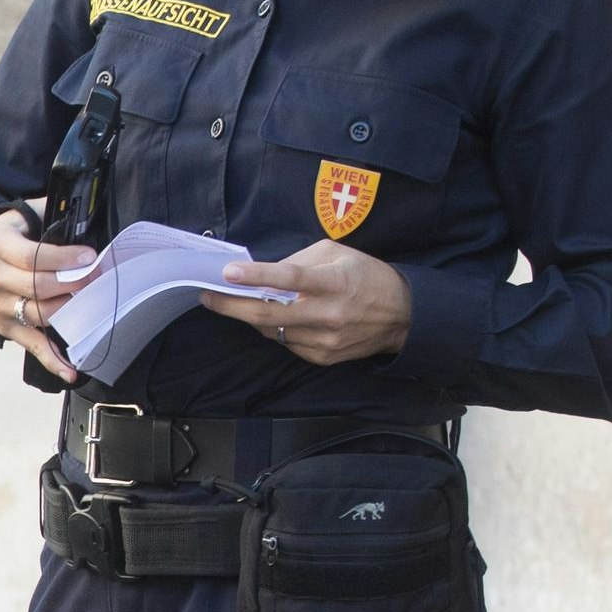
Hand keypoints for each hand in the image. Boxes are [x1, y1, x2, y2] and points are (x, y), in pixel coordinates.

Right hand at [0, 205, 96, 386]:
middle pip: (37, 288)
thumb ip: (43, 210)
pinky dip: (52, 359)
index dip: (63, 258)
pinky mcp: (4, 327)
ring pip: (38, 315)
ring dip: (69, 312)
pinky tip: (72, 370)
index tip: (89, 256)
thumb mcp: (11, 218)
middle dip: (72, 285)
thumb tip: (78, 207)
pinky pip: (30, 345)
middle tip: (97, 279)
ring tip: (92, 305)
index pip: (32, 256)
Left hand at [202, 238, 411, 366]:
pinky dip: (276, 329)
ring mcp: (325, 340)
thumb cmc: (366, 276)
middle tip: (209, 296)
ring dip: (252, 317)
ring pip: (272, 330)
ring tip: (239, 302)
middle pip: (269, 315)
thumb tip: (261, 272)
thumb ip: (300, 261)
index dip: (257, 276)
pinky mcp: (323, 357)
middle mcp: (329, 314)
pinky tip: (278, 317)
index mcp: (335, 282)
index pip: (291, 278)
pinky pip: (286, 342)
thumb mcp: (338, 254)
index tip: (229, 273)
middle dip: (232, 306)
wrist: (402, 316)